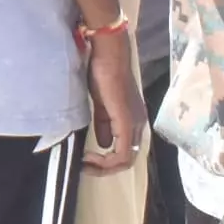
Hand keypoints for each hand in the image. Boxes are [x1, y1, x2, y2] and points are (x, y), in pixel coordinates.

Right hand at [80, 27, 144, 173]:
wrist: (108, 55)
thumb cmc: (102, 73)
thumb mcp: (102, 105)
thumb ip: (104, 125)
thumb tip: (103, 145)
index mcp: (133, 121)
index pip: (125, 151)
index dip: (106, 161)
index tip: (85, 159)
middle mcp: (139, 125)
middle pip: (127, 160)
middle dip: (105, 168)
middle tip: (85, 166)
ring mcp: (135, 124)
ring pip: (125, 159)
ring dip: (104, 166)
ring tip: (85, 163)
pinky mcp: (127, 122)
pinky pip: (122, 152)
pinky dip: (106, 160)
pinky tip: (90, 157)